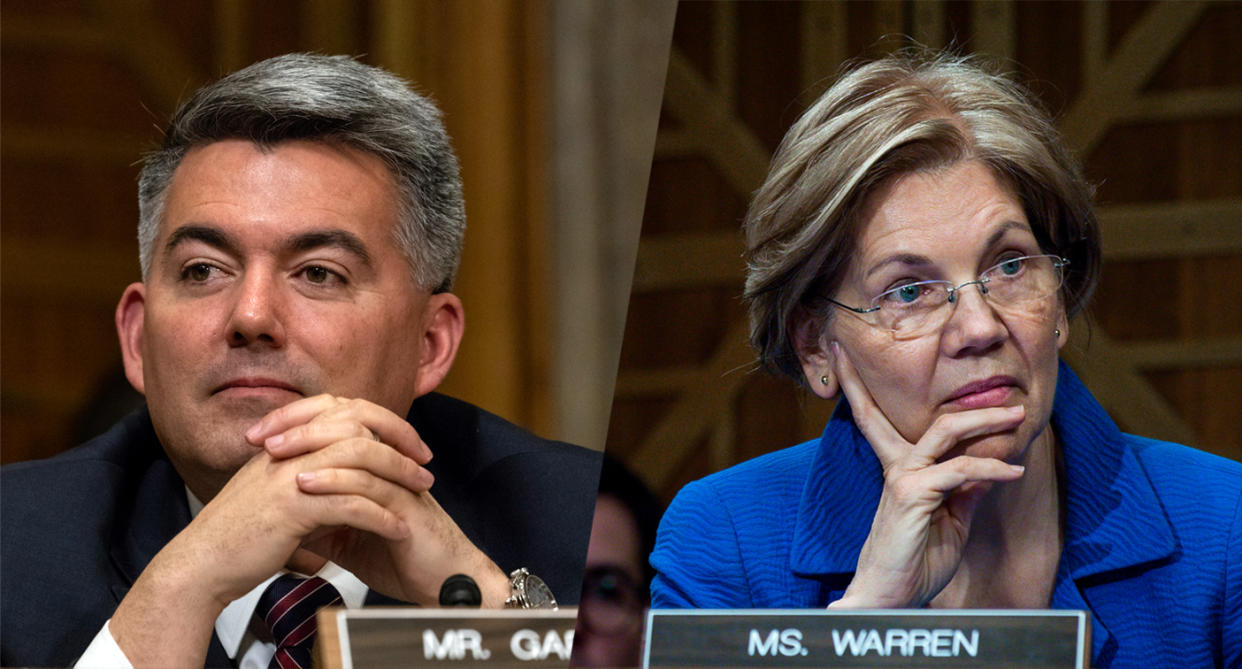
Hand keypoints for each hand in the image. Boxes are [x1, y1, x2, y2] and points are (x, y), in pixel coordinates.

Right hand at [112, 395, 427, 665]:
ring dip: (398, 475)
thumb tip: (342, 474)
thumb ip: (306, 473)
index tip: (409, 442)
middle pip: (359, 425)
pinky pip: (350, 505)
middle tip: (425, 463)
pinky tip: (398, 528)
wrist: (202, 563)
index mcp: (285, 440)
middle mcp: (288, 449)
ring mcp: (289, 475)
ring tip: (422, 493)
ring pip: (360, 459)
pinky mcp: (292, 508)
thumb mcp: (274, 489)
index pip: (344, 410)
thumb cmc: (238, 532)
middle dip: (399, 441)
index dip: (382, 421)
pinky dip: (380, 516)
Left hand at [252, 395, 509, 607]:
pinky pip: (369, 482)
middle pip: (346, 418)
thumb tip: (282, 517)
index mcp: (377, 462)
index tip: (258, 435)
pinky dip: (335, 479)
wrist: (440, 585)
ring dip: (312, 444)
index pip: (336, 420)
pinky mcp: (406, 505)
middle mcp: (390, 462)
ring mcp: (400, 480)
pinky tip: (305, 482)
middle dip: (299, 423)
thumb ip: (322, 519)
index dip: (298, 419)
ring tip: (276, 452)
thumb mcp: (348, 536)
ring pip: (356, 444)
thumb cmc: (402, 558)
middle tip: (261, 436)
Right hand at [829, 344, 1025, 608]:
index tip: (847, 356)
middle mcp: (898, 468)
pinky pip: (962, 470)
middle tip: (1010, 400)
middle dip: (972, 405)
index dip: (863, 388)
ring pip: (947, 432)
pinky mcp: (913, 493)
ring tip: (1019, 419)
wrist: (888, 596)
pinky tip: (1013, 471)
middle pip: (932, 419)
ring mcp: (903, 478)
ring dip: (987, 422)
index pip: (879, 420)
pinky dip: (992, 467)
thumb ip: (964, 493)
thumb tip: (987, 469)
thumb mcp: (948, 521)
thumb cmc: (914, 563)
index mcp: (901, 472)